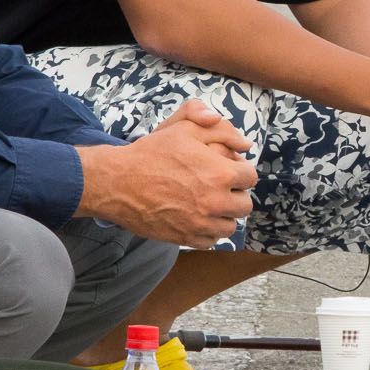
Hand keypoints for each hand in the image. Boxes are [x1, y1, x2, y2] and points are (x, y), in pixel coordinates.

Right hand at [75, 102, 256, 245]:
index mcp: (220, 173)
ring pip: (230, 226)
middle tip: (219, 187)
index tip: (228, 170)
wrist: (118, 182)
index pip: (250, 178)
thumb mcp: (184, 128)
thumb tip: (245, 143)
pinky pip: (211, 240)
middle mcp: (215, 202)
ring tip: (208, 203)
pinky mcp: (187, 238)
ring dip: (223, 215)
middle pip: (245, 205)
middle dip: (235, 194)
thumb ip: (219, 128)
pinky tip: (196, 217)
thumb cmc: (152, 153)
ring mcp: (201, 223)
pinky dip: (208, 231)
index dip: (240, 171)